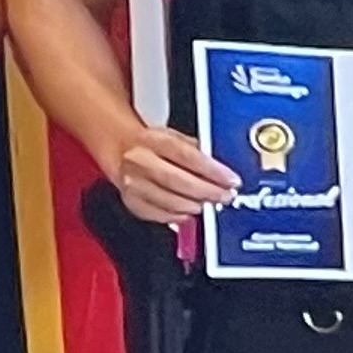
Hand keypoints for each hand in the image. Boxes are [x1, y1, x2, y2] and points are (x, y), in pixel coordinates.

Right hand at [103, 123, 240, 224]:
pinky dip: (177, 216)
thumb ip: (198, 151)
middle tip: (224, 196)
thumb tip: (221, 170)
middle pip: (178, 181)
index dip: (213, 171)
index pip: (187, 156)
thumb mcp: (175, 137)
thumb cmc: (153, 144)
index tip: (231, 180)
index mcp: (154, 140)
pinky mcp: (130, 201)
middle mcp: (140, 161)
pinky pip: (157, 214)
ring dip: (194, 206)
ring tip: (208, 204)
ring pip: (168, 201)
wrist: (121, 149)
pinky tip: (188, 213)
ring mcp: (132, 183)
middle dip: (207, 192)